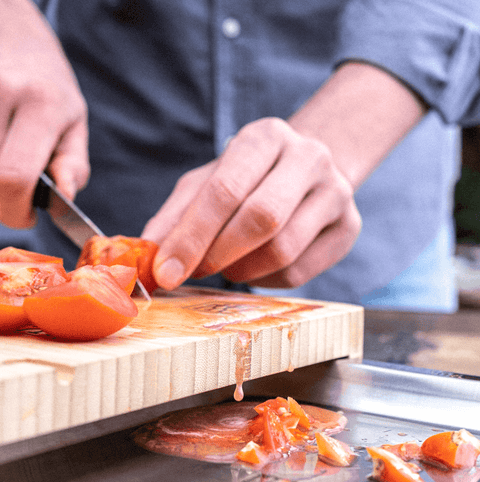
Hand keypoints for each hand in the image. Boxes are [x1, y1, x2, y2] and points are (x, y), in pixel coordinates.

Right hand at [0, 0, 88, 227]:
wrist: (15, 38)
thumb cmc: (50, 89)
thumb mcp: (75, 125)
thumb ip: (72, 165)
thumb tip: (64, 196)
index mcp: (42, 105)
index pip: (14, 176)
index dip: (15, 211)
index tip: (26, 216)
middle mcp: (3, 91)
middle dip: (1, 203)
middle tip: (14, 199)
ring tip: (8, 170)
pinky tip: (1, 153)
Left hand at [142, 117, 361, 289]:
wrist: (306, 172)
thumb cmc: (248, 179)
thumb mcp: (207, 182)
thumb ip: (176, 216)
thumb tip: (149, 256)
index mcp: (265, 137)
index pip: (225, 190)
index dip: (191, 236)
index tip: (165, 272)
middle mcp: (309, 157)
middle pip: (261, 219)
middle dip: (218, 254)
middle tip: (195, 271)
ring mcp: (337, 192)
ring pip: (282, 250)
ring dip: (242, 270)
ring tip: (228, 264)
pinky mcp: (349, 228)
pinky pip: (299, 272)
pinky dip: (265, 280)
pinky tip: (255, 266)